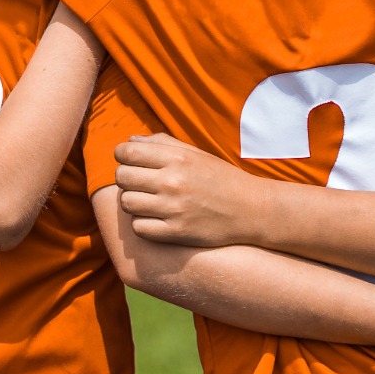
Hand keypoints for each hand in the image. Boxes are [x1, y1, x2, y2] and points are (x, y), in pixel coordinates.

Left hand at [116, 134, 262, 245]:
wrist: (252, 209)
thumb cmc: (220, 178)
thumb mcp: (196, 154)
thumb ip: (162, 144)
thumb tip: (129, 141)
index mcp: (177, 158)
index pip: (126, 152)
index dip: (123, 156)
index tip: (131, 162)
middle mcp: (173, 182)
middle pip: (122, 177)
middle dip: (126, 179)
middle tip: (140, 183)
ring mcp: (174, 209)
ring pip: (126, 203)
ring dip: (133, 202)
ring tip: (147, 201)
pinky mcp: (176, 232)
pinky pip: (138, 227)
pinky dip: (143, 224)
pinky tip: (156, 219)